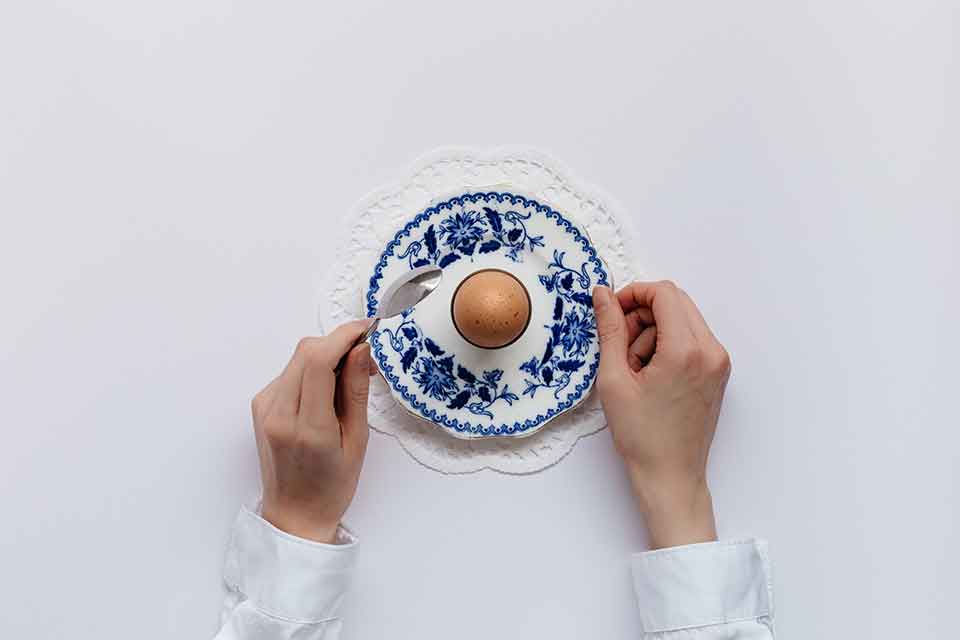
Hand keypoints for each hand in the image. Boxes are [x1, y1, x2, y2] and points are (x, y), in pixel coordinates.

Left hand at [250, 321, 371, 542]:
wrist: (294, 514)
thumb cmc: (332, 486)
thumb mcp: (357, 440)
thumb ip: (356, 390)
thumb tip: (360, 348)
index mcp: (307, 427)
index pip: (318, 360)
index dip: (344, 336)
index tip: (368, 329)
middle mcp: (278, 413)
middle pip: (305, 352)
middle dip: (338, 344)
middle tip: (366, 360)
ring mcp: (264, 408)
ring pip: (297, 359)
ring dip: (326, 356)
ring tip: (350, 378)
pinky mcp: (260, 406)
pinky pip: (290, 373)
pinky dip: (312, 370)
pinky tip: (327, 390)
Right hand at [592, 282, 730, 548]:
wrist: (670, 475)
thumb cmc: (641, 435)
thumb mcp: (614, 378)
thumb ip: (610, 329)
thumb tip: (602, 293)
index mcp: (687, 350)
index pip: (663, 293)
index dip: (633, 295)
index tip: (612, 313)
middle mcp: (711, 350)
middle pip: (675, 301)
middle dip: (642, 314)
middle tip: (621, 345)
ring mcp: (719, 361)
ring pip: (682, 318)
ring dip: (654, 331)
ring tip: (635, 369)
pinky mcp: (718, 371)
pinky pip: (691, 338)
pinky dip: (667, 344)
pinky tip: (651, 373)